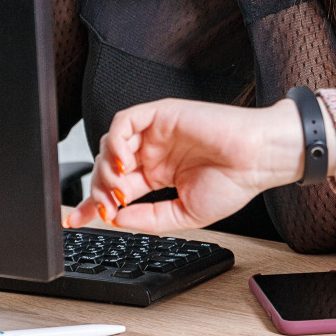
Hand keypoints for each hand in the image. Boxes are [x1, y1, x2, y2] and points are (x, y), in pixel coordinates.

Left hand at [64, 97, 306, 231]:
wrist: (259, 160)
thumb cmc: (235, 182)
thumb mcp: (186, 214)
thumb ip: (150, 218)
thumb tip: (116, 219)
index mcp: (158, 174)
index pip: (116, 189)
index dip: (93, 205)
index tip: (77, 220)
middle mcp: (153, 153)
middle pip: (108, 167)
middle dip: (98, 190)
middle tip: (104, 207)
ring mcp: (156, 133)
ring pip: (111, 144)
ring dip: (106, 168)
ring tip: (117, 188)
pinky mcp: (162, 114)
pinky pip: (125, 121)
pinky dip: (116, 140)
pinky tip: (123, 161)